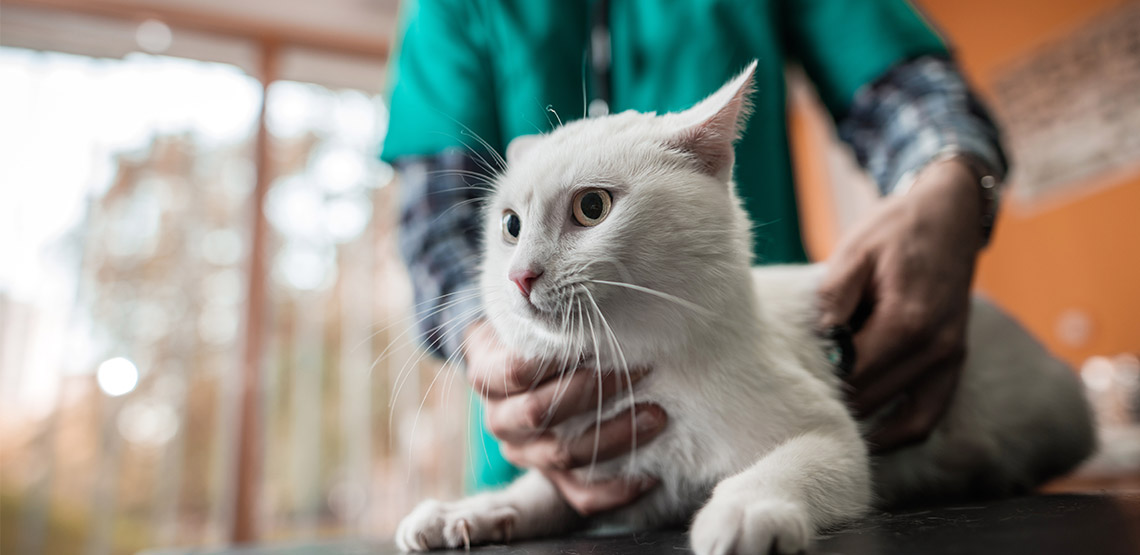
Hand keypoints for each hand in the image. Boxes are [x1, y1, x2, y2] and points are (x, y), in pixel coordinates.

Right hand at [463, 320, 667, 514]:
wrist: (512, 372)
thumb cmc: (531, 337)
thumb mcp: (522, 318)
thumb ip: (541, 311)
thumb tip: (576, 282)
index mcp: (488, 377)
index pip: (516, 371)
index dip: (558, 358)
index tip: (600, 338)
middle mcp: (501, 420)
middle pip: (539, 412)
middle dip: (594, 391)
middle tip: (641, 369)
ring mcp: (525, 453)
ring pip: (563, 456)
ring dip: (614, 436)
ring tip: (657, 415)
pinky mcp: (550, 479)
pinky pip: (579, 495)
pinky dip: (615, 490)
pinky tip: (649, 474)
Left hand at [817, 158, 984, 451]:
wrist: (949, 212)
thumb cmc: (895, 229)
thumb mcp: (854, 253)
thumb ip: (833, 301)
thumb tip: (816, 345)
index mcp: (908, 320)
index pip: (853, 375)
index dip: (818, 383)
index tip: (786, 383)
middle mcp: (936, 348)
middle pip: (874, 399)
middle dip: (835, 405)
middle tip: (794, 405)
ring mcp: (951, 358)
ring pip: (905, 419)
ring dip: (865, 424)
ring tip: (825, 422)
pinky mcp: (955, 361)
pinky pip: (930, 415)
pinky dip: (900, 432)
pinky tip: (868, 434)